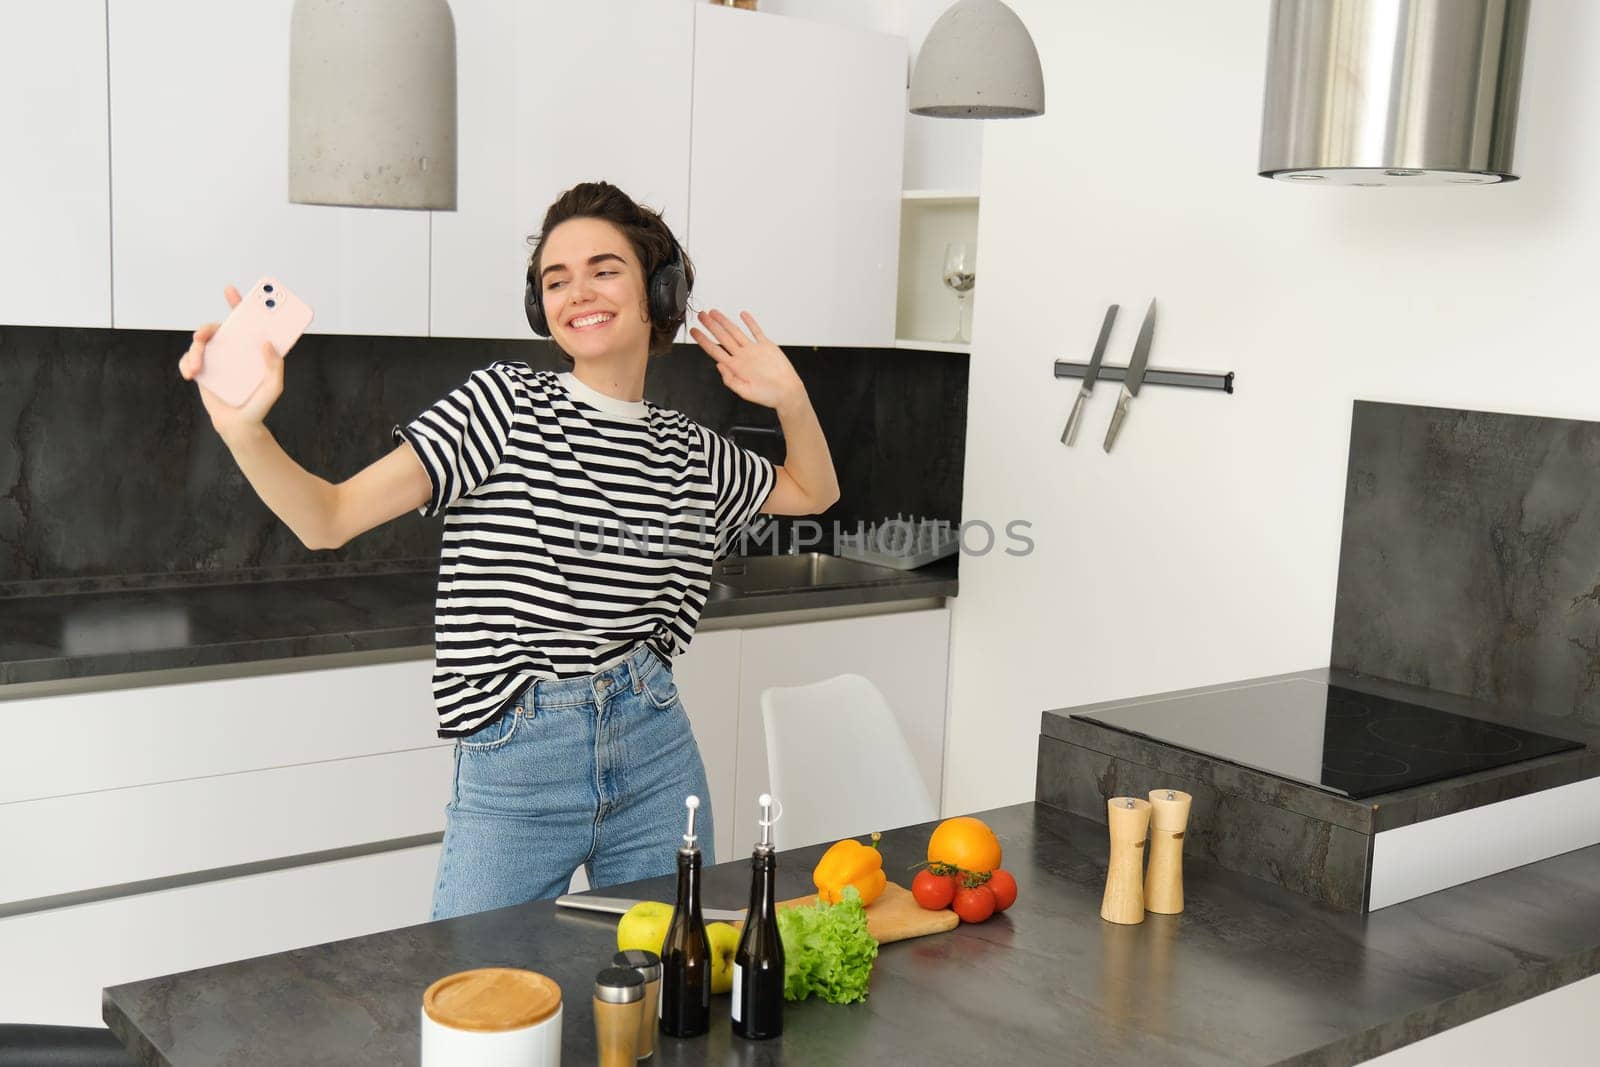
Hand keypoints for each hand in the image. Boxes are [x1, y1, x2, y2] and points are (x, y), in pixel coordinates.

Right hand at [178, 285, 284, 442]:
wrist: (239, 426)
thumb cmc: (258, 405)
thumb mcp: (273, 387)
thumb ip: (275, 366)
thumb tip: (267, 344)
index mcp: (251, 348)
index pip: (246, 321)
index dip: (238, 303)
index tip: (231, 290)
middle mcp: (233, 350)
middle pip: (217, 328)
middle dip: (207, 327)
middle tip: (201, 335)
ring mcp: (216, 359)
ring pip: (200, 343)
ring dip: (195, 352)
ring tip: (198, 369)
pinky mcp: (202, 370)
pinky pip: (188, 360)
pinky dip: (186, 364)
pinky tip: (191, 374)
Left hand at [689, 309, 805, 413]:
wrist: (787, 392)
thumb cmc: (768, 395)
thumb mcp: (745, 392)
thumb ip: (730, 380)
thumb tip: (719, 366)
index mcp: (735, 367)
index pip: (714, 350)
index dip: (703, 340)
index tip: (694, 332)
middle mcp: (742, 357)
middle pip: (722, 337)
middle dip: (710, 326)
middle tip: (701, 316)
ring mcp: (753, 350)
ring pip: (736, 332)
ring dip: (725, 322)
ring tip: (714, 313)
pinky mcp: (766, 346)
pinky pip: (756, 331)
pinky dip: (750, 322)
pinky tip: (743, 315)